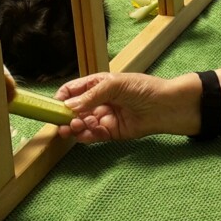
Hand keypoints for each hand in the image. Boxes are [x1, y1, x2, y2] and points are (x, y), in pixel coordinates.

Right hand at [55, 72, 178, 142]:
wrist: (167, 106)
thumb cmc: (143, 88)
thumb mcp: (115, 85)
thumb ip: (91, 96)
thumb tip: (68, 106)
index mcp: (98, 85)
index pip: (73, 90)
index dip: (62, 97)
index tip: (53, 106)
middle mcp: (99, 101)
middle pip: (74, 110)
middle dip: (66, 116)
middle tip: (61, 122)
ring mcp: (105, 117)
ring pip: (82, 124)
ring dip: (75, 126)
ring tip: (73, 127)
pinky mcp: (112, 133)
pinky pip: (94, 136)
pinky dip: (86, 136)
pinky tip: (83, 134)